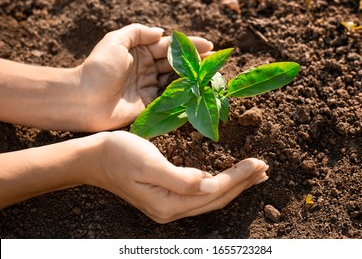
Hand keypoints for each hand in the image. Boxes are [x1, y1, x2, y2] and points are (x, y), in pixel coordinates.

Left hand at [77, 24, 213, 130]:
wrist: (83, 99)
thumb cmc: (98, 67)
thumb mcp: (116, 40)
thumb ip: (139, 33)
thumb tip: (162, 32)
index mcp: (141, 52)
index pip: (170, 47)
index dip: (190, 46)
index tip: (209, 45)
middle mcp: (148, 69)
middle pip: (176, 64)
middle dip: (196, 62)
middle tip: (216, 61)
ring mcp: (149, 87)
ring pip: (176, 80)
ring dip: (193, 78)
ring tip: (211, 75)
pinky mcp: (150, 105)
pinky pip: (170, 99)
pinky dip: (184, 95)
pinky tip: (198, 92)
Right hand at [95, 131, 268, 222]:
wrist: (93, 158)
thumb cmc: (118, 155)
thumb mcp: (148, 164)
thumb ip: (179, 178)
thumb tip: (208, 184)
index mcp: (168, 203)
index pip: (214, 192)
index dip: (238, 177)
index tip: (258, 162)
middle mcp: (171, 210)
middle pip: (217, 199)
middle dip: (243, 184)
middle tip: (264, 169)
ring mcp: (168, 206)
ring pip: (210, 199)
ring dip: (234, 186)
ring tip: (253, 175)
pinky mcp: (165, 197)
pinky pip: (200, 195)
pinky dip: (218, 185)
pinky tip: (225, 178)